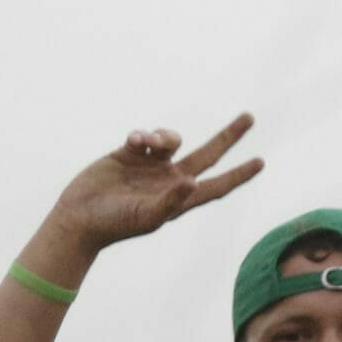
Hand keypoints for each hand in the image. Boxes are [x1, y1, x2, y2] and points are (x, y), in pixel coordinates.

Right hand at [48, 114, 261, 254]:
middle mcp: (170, 178)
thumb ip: (171, 201)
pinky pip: (145, 135)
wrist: (80, 217)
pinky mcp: (128, 154)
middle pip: (209, 153)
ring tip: (150, 140)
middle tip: (249, 116)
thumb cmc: (115, 224)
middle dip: (228, 135)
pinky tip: (135, 140)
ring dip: (166, 134)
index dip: (240, 174)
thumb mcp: (147, 217)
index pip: (218, 184)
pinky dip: (144, 133)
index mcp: (181, 197)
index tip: (261, 162)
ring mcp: (150, 165)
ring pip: (173, 139)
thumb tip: (193, 182)